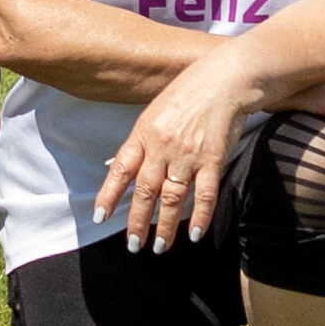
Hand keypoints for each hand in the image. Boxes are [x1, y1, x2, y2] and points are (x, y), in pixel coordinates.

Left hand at [95, 47, 264, 254]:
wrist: (225, 78)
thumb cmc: (189, 93)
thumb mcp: (155, 112)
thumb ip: (142, 141)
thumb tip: (124, 168)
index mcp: (144, 133)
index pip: (121, 170)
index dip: (109, 195)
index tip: (100, 217)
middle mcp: (163, 146)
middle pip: (145, 191)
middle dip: (137, 222)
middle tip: (133, 245)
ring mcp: (188, 155)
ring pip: (172, 198)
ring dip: (165, 226)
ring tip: (160, 247)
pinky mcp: (213, 160)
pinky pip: (205, 195)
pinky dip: (200, 217)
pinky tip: (194, 235)